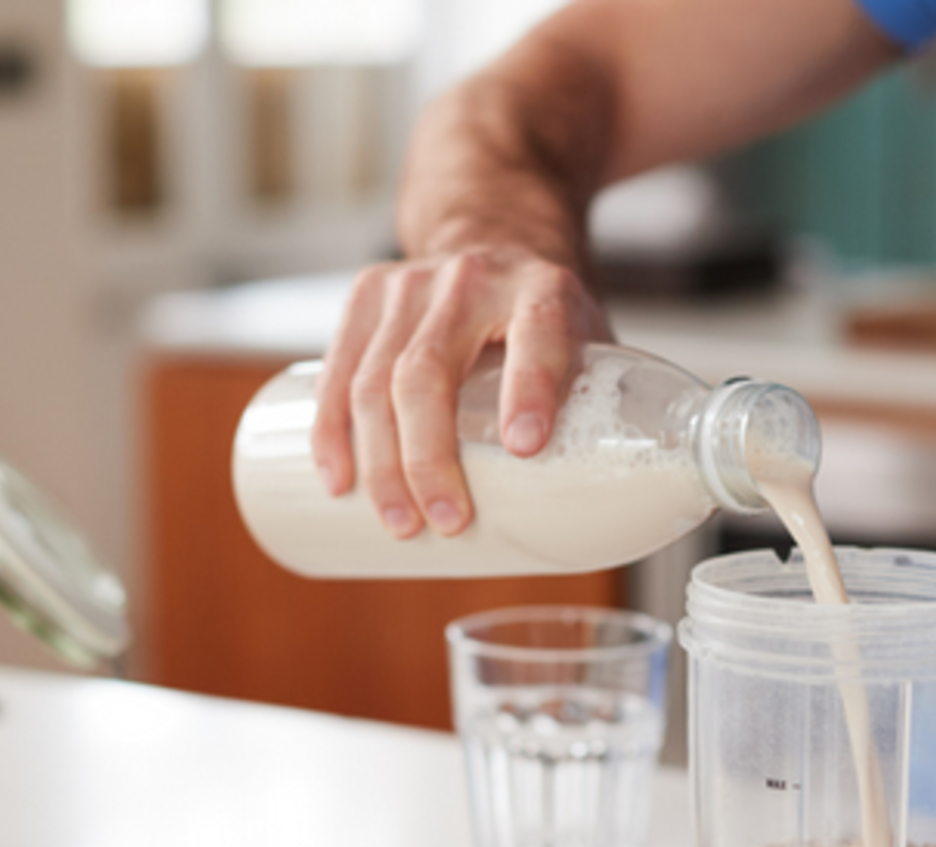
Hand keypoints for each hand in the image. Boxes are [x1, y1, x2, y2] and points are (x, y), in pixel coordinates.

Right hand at [309, 246, 611, 539]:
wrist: (494, 235)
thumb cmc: (543, 314)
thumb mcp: (586, 339)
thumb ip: (596, 405)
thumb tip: (603, 508)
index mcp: (542, 289)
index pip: (536, 333)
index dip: (529, 389)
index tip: (526, 447)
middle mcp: (473, 279)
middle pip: (429, 372)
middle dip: (429, 458)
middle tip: (447, 522)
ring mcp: (410, 283)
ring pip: (375, 380)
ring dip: (380, 463)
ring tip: (401, 522)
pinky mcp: (366, 294)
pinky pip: (336, 371)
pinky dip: (332, 432)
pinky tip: (338, 478)